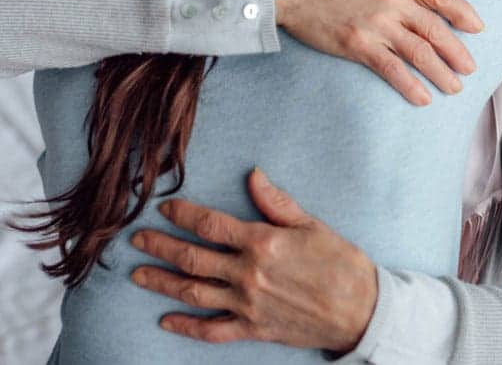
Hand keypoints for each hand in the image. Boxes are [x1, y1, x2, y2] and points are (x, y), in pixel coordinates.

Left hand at [130, 168, 376, 352]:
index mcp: (262, 242)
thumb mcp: (310, 224)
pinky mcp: (254, 329)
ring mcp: (248, 305)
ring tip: (138, 275)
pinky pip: (213, 330)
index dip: (183, 215)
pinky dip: (188, 326)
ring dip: (163, 283)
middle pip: (193, 258)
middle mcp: (248, 274)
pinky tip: (167, 320)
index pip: (210, 225)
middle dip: (161, 247)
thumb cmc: (339, 261)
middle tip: (137, 240)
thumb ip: (276, 202)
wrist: (361, 309)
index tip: (164, 208)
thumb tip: (253, 175)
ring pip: (195, 293)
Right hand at [275, 0, 482, 104]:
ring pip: (420, 53)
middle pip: (436, 30)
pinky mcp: (358, 45)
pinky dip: (411, 86)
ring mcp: (377, 24)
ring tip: (454, 87)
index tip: (477, 28)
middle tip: (470, 68)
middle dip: (457, 52)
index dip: (464, 14)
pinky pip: (392, 70)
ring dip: (442, 73)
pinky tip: (423, 98)